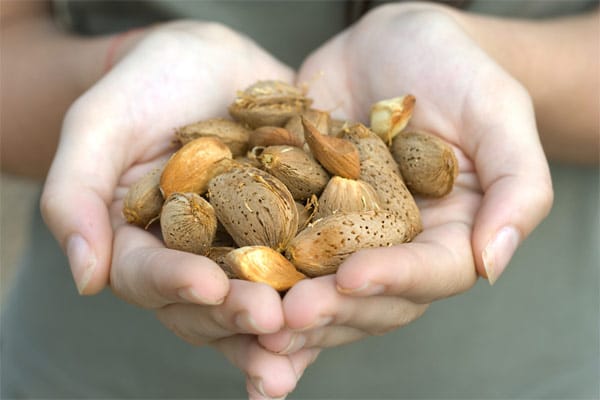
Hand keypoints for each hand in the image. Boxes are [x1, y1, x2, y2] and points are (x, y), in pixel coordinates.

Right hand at [40, 22, 313, 397]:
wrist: (208, 60)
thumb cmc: (145, 84)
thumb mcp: (101, 124)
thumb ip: (77, 194)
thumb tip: (86, 279)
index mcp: (143, 243)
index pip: (150, 276)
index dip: (177, 285)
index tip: (208, 287)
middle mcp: (197, 258)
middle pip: (211, 302)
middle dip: (238, 314)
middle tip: (270, 319)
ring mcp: (247, 246)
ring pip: (262, 294)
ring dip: (284, 323)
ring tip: (306, 334)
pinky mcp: (293, 228)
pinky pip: (309, 260)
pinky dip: (324, 286)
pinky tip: (346, 302)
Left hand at [260, 4, 552, 356]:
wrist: (389, 42)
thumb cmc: (455, 67)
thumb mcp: (499, 112)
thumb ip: (516, 186)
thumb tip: (494, 265)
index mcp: (448, 234)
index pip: (429, 273)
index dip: (394, 281)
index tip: (354, 279)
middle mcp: (394, 246)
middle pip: (368, 297)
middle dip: (329, 310)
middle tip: (285, 318)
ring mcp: (342, 233)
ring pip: (318, 286)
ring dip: (285, 308)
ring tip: (251, 319)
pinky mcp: (299, 212)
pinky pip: (276, 247)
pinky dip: (254, 273)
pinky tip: (222, 291)